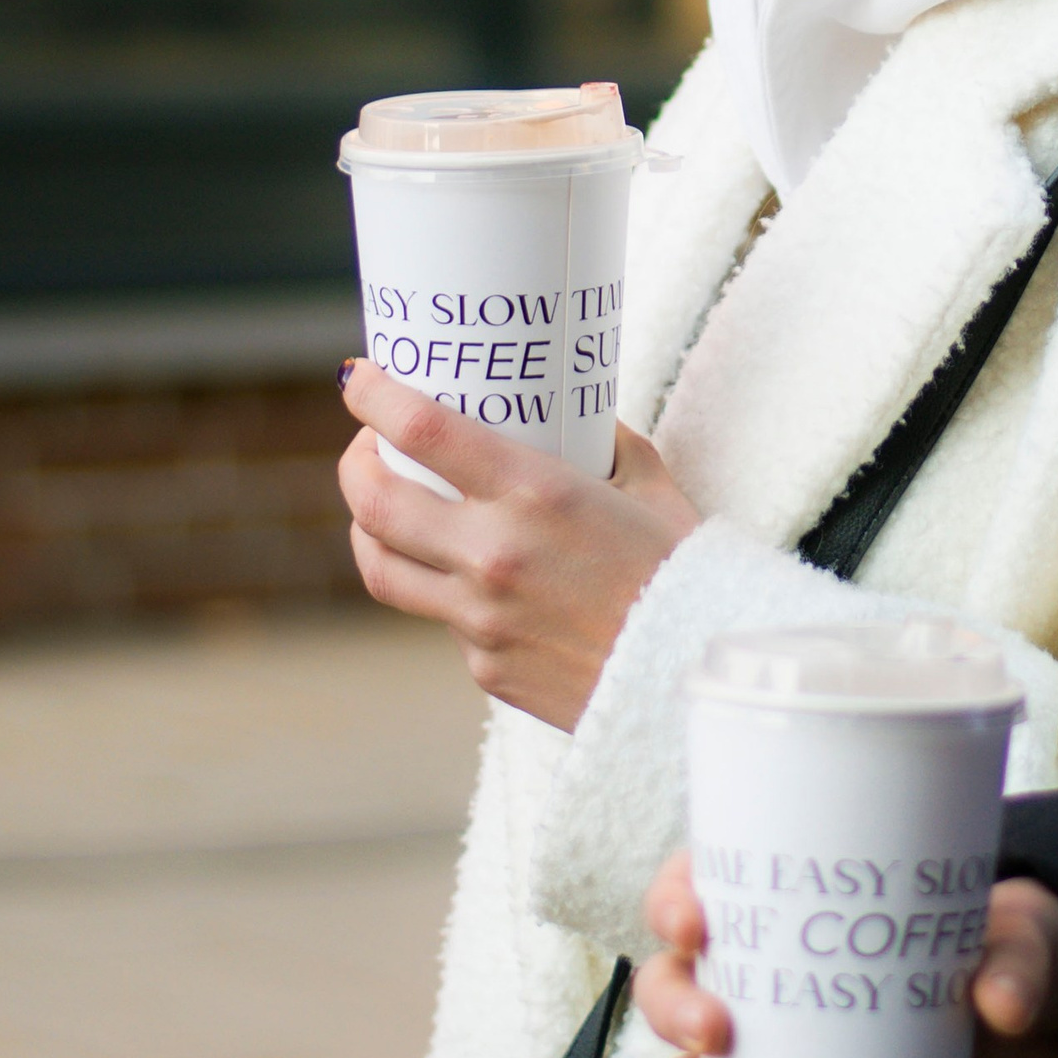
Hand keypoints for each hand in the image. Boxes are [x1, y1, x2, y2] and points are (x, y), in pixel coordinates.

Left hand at [338, 360, 698, 731]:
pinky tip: (477, 579)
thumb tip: (577, 418)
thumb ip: (606, 447)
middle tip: (366, 449)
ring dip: (369, 530)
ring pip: (382, 568)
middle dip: (355, 466)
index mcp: (538, 494)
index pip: (423, 431)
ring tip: (384, 511)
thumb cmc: (687, 574)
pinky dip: (447, 589)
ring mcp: (482, 618)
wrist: (702, 678)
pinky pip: (443, 618)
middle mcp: (495, 555)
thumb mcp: (651, 488)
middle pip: (375, 503)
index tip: (360, 379)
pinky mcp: (486, 667)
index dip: (375, 396)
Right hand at [635, 849, 1057, 1057]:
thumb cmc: (1020, 953)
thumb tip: (1000, 1002)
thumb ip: (1023, 955)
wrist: (1054, 1046)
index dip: (677, 895)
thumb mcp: (1034, 934)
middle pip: (680, 981)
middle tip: (714, 1029)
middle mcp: (774, 975)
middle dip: (673, 1005)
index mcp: (802, 900)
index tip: (693, 918)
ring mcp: (788, 1054)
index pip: (710, 880)